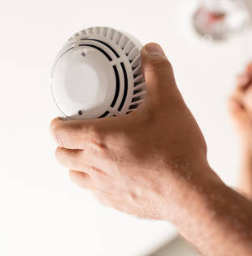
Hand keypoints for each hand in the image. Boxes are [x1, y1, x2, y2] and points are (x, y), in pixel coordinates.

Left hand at [50, 43, 217, 220]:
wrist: (190, 191)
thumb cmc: (176, 151)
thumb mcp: (169, 102)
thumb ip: (158, 72)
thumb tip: (151, 51)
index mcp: (99, 139)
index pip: (60, 131)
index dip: (58, 122)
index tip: (65, 118)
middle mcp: (96, 166)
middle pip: (62, 155)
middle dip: (66, 142)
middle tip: (81, 133)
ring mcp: (106, 188)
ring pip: (76, 177)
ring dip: (78, 164)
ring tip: (94, 154)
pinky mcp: (119, 203)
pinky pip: (97, 193)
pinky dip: (98, 182)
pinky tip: (116, 173)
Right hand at [228, 60, 251, 155]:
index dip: (251, 69)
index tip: (249, 66)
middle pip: (244, 77)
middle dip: (243, 78)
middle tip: (246, 82)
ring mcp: (245, 101)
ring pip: (236, 87)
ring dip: (240, 91)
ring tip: (247, 101)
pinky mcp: (235, 108)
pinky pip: (231, 97)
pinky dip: (235, 101)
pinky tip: (241, 109)